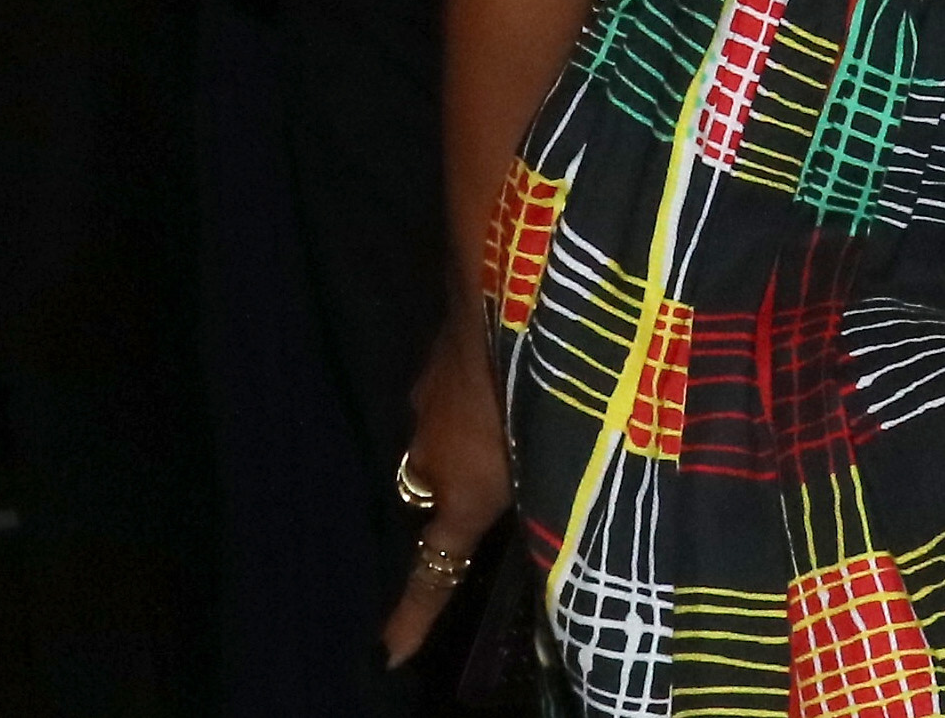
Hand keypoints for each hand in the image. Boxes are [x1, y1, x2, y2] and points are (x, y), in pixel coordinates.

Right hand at [379, 314, 510, 669]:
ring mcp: (428, 401)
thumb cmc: (541, 383)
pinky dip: (473, 395)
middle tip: (498, 484)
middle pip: (432, 496)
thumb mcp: (555, 447)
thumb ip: (543, 484)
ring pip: (441, 440)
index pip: (433, 567)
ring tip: (514, 417)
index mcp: (463, 490)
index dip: (413, 614)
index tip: (389, 653)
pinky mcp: (438, 359)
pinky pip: (449, 396)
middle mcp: (431, 454)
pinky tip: (508, 370)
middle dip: (455, 498)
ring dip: (470, 438)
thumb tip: (545, 504)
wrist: (504, 291)